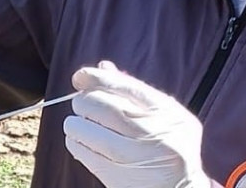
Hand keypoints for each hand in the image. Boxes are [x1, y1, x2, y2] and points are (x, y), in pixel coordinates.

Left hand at [64, 61, 211, 187]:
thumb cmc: (170, 146)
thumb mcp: (165, 115)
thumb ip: (135, 91)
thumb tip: (102, 68)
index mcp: (168, 113)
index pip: (125, 87)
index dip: (96, 79)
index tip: (80, 77)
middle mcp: (153, 133)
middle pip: (101, 105)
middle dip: (83, 101)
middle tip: (82, 105)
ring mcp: (134, 157)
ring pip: (84, 128)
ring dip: (76, 123)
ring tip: (81, 125)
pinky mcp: (116, 176)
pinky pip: (81, 151)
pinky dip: (75, 142)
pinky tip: (82, 142)